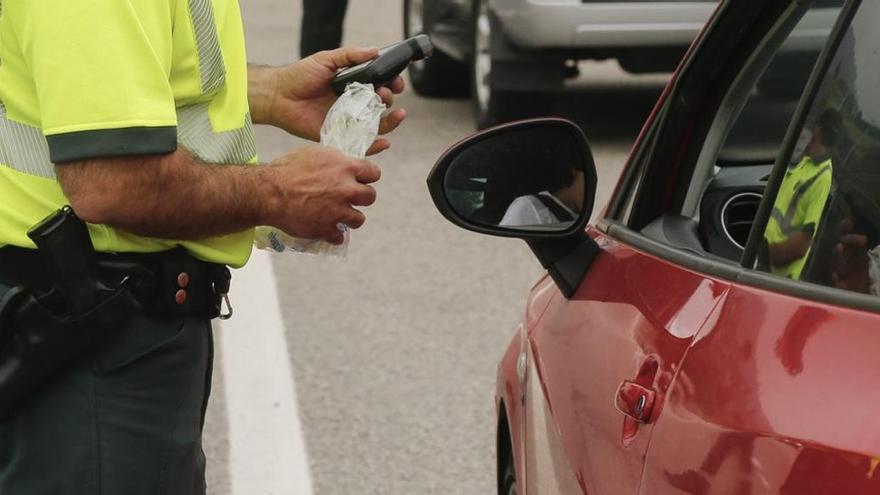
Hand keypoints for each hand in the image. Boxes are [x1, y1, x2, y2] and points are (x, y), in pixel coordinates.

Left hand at [254, 47, 406, 154]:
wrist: (279, 96)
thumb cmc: (300, 76)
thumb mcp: (326, 60)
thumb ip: (350, 55)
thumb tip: (375, 51)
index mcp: (353, 85)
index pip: (380, 84)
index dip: (392, 83)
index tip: (396, 82)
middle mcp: (354, 103)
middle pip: (382, 105)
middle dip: (389, 99)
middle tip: (385, 93)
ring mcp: (348, 121)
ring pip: (377, 125)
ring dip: (390, 122)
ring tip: (393, 112)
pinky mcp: (340, 137)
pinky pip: (361, 144)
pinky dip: (376, 146)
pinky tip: (385, 142)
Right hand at [263, 146, 380, 243]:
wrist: (269, 193)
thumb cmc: (287, 169)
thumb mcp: (315, 154)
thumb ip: (335, 160)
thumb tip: (343, 164)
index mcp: (346, 168)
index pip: (374, 172)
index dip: (367, 177)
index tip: (361, 180)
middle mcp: (347, 190)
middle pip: (370, 197)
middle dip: (361, 198)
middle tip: (349, 198)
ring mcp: (338, 211)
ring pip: (358, 219)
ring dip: (350, 218)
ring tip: (338, 216)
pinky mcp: (327, 229)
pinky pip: (339, 237)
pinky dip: (333, 234)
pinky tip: (326, 230)